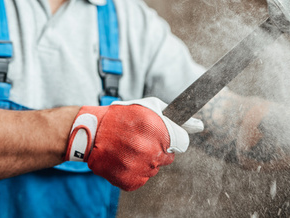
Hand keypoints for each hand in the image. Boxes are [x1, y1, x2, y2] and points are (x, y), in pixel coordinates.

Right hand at [65, 97, 202, 190]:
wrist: (91, 134)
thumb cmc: (121, 117)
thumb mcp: (147, 107)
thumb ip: (173, 117)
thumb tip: (197, 126)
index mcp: (159, 132)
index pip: (183, 143)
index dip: (174, 138)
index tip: (165, 137)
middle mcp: (152, 152)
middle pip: (168, 157)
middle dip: (158, 149)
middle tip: (140, 139)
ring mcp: (141, 168)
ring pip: (154, 168)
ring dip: (146, 160)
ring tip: (128, 147)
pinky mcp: (131, 181)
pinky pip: (141, 178)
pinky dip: (134, 170)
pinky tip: (123, 158)